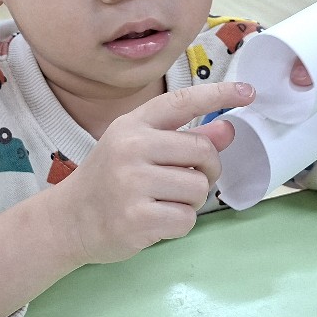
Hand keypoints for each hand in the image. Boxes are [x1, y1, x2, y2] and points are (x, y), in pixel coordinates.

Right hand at [59, 81, 254, 264]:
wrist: (68, 220)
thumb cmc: (109, 181)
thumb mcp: (138, 150)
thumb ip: (183, 138)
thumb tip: (227, 128)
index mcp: (132, 126)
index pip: (182, 101)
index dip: (219, 94)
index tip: (248, 93)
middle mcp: (131, 148)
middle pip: (203, 151)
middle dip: (206, 170)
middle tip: (186, 181)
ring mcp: (132, 183)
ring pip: (199, 188)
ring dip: (191, 200)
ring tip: (163, 202)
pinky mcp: (137, 217)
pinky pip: (187, 218)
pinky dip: (179, 224)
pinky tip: (156, 221)